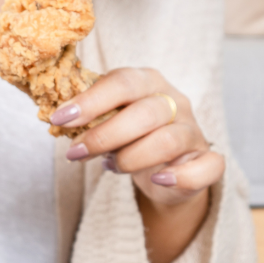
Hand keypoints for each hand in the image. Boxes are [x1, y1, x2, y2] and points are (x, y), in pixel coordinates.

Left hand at [52, 67, 223, 206]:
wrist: (162, 169)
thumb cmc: (129, 137)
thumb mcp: (108, 120)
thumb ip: (89, 117)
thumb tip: (56, 118)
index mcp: (148, 83)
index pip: (122, 82)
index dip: (90, 101)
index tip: (59, 119)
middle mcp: (175, 102)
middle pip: (144, 113)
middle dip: (104, 135)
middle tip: (75, 153)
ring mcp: (193, 132)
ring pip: (168, 141)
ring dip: (130, 158)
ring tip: (108, 166)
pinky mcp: (206, 161)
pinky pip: (207, 166)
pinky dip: (182, 176)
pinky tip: (158, 180)